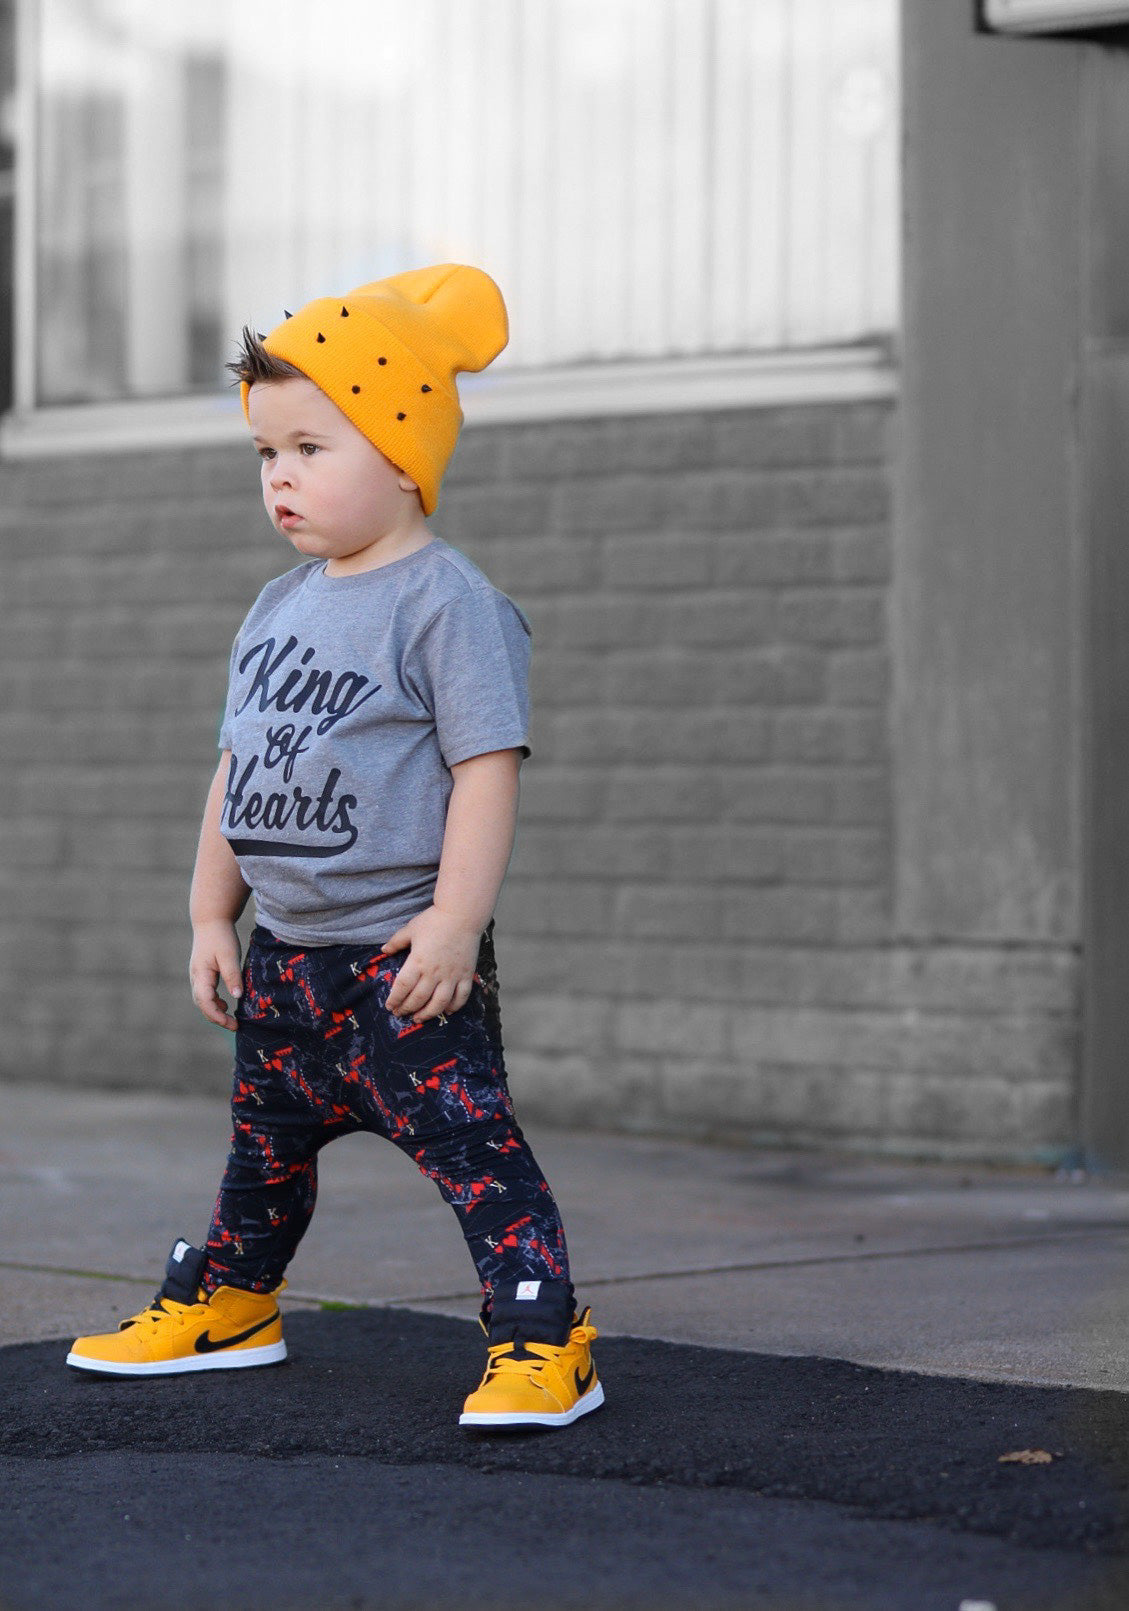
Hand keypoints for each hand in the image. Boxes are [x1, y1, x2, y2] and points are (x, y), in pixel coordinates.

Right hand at [189, 918, 243, 1029]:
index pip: (205, 1002)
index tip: (232, 1024)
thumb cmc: (221, 936)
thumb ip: (233, 975)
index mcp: (201, 975)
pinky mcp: (203, 974)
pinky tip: (225, 1004)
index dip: (217, 1016)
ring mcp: (198, 976)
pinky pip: (206, 993)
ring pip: (203, 1000)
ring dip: (215, 1011)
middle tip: (235, 1026)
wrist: (211, 920)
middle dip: (217, 1018)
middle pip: (202, 1005)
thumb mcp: (229, 955)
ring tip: (231, 1019)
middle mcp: (196, 978)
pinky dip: (214, 1002)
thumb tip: (237, 996)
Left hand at [382, 905, 480, 1022]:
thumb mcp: (411, 928)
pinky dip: (454, 1007)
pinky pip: (461, 997)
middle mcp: (434, 972)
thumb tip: (383, 950)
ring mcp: (452, 975)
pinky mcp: (466, 975)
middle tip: (401, 1014)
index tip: (390, 1006)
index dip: (395, 999)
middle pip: (418, 998)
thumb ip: (396, 942)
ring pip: (439, 1003)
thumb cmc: (435, 919)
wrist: (462, 914)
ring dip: (427, 1014)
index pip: (402, 987)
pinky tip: (446, 1011)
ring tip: (419, 1018)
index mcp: (418, 961)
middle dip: (407, 1009)